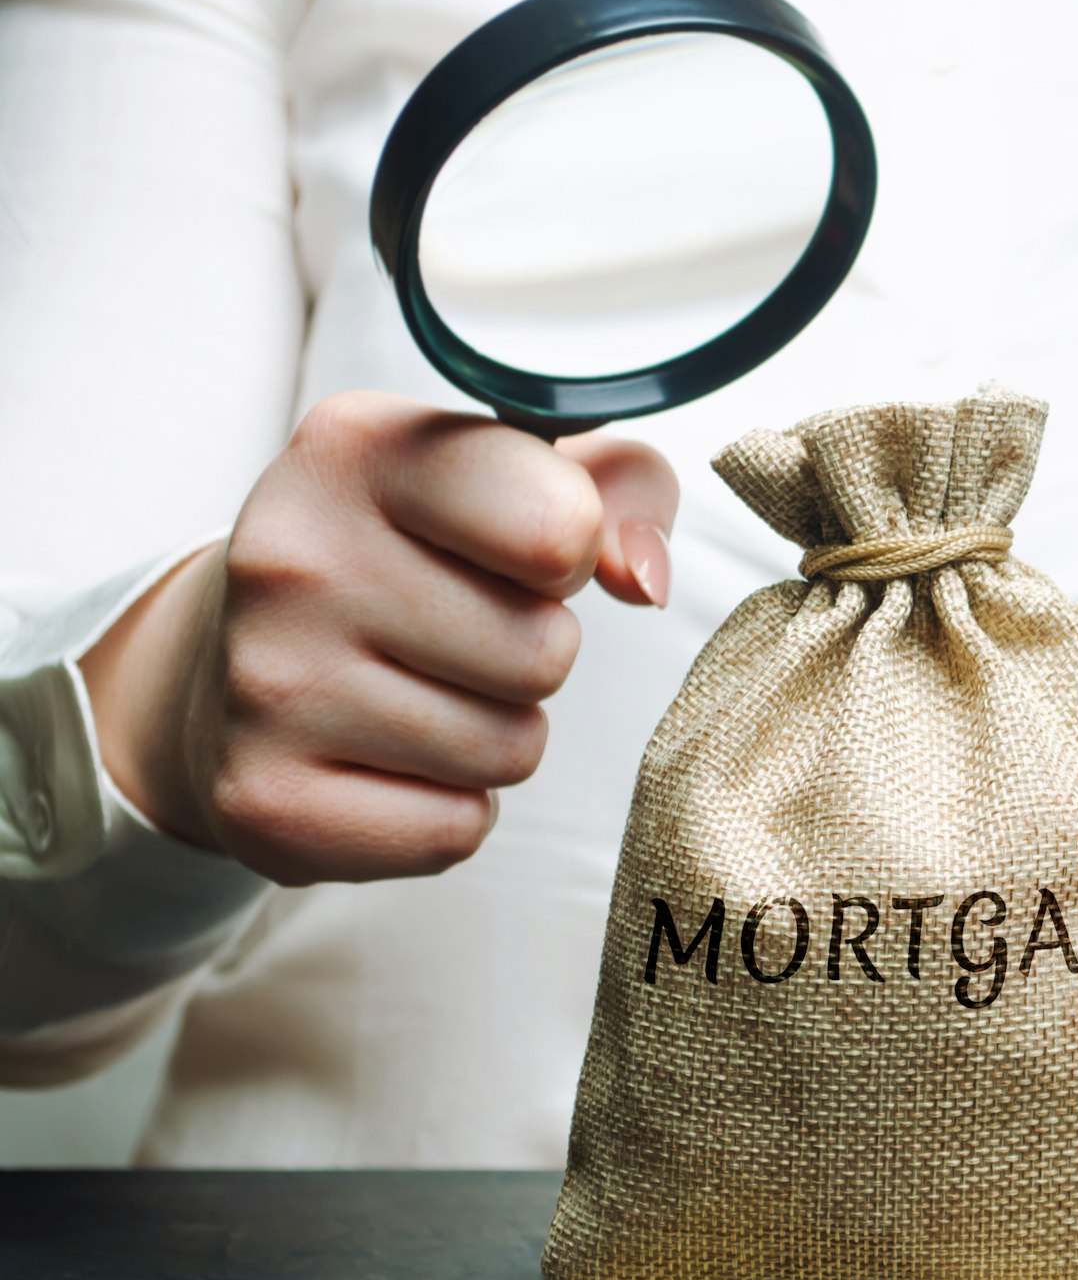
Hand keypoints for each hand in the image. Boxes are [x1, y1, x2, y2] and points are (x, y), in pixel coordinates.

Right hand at [80, 391, 678, 884]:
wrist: (233, 658)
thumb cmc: (416, 558)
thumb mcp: (514, 478)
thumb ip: (620, 491)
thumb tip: (643, 577)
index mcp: (357, 449)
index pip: (559, 527)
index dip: (571, 554)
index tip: (519, 551)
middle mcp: (292, 557)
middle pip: (545, 655)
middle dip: (533, 655)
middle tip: (456, 635)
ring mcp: (265, 683)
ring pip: (509, 750)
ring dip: (494, 734)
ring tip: (418, 692)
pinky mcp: (265, 801)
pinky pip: (456, 830)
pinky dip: (445, 810)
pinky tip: (383, 759)